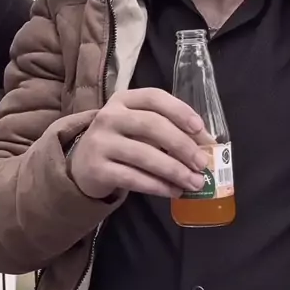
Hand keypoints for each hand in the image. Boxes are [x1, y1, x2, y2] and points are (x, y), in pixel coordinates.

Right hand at [69, 88, 214, 199]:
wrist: (82, 166)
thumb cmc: (121, 143)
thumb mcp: (138, 128)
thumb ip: (167, 130)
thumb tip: (207, 145)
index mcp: (123, 100)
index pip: (154, 97)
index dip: (179, 110)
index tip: (200, 128)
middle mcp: (109, 116)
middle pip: (151, 125)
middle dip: (182, 145)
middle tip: (202, 163)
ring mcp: (100, 142)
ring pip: (144, 155)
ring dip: (174, 170)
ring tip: (195, 182)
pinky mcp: (97, 169)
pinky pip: (133, 178)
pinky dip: (158, 186)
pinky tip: (174, 191)